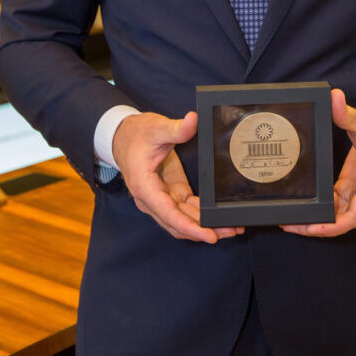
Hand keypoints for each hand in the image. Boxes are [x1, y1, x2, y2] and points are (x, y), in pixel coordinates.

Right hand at [112, 110, 243, 243]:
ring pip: (184, 220)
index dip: (190, 227)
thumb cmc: (136, 135)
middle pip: (179, 223)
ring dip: (205, 226)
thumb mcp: (156, 128)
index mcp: (145, 187)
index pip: (169, 214)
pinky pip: (186, 210)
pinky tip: (217, 217)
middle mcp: (152, 199)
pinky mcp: (171, 192)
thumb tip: (194, 120)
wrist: (124, 136)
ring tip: (231, 227)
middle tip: (232, 230)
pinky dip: (201, 216)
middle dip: (205, 230)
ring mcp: (162, 198)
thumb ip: (176, 128)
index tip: (209, 235)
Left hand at [281, 88, 355, 238]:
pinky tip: (310, 204)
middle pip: (344, 219)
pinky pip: (342, 200)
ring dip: (322, 217)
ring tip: (295, 218)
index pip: (353, 217)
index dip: (331, 227)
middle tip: (291, 224)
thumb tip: (333, 98)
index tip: (311, 229)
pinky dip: (327, 204)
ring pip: (342, 211)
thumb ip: (346, 113)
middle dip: (319, 225)